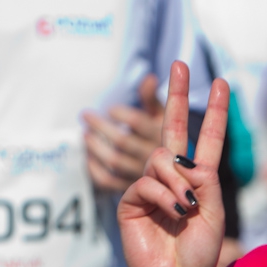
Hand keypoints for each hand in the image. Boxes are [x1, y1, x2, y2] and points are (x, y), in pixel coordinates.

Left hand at [84, 74, 165, 191]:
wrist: (181, 178)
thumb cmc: (169, 141)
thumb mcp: (165, 118)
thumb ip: (153, 99)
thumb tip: (148, 77)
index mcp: (162, 137)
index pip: (138, 124)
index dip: (120, 114)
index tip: (111, 110)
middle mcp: (152, 156)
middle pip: (121, 141)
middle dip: (100, 126)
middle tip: (85, 115)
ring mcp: (142, 175)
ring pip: (113, 161)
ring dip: (95, 146)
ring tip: (84, 135)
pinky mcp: (133, 189)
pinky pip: (110, 182)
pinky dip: (95, 170)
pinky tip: (89, 159)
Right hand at [119, 62, 228, 266]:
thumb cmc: (199, 252)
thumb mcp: (214, 212)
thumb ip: (203, 181)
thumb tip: (182, 160)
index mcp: (199, 179)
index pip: (207, 137)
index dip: (214, 111)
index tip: (221, 83)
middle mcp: (174, 177)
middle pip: (172, 128)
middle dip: (177, 95)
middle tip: (179, 64)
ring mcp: (150, 186)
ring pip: (162, 158)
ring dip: (178, 181)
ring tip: (186, 209)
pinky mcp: (130, 199)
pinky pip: (148, 182)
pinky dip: (165, 196)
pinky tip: (174, 213)